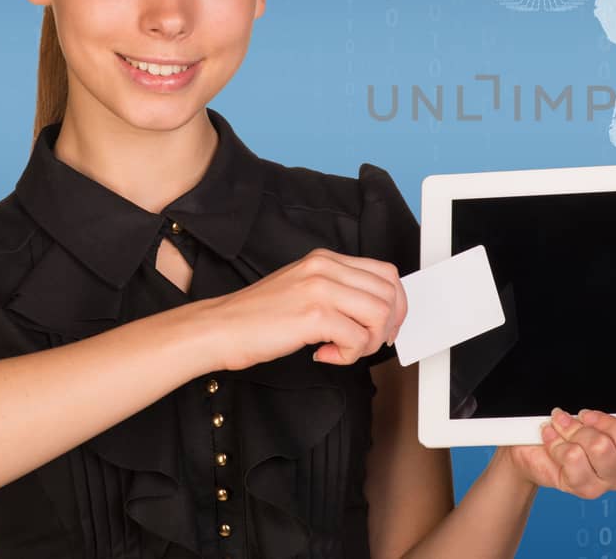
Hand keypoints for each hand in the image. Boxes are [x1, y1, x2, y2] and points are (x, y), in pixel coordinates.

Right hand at [201, 247, 408, 369]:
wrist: (219, 328)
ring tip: (344, 350)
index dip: (396, 303)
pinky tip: (325, 354)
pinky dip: (348, 355)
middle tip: (367, 343)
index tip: (386, 326)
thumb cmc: (257, 317)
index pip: (386, 273)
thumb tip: (376, 312)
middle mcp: (325, 268)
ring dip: (369, 342)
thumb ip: (337, 292)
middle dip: (387, 326)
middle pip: (389, 293)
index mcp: (325, 259)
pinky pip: (357, 338)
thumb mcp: (303, 289)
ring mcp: (320, 289)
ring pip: (380, 315)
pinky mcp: (314, 315)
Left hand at [501, 406, 615, 497]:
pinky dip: (558, 442)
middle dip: (609, 422)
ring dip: (576, 430)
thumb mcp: (597, 407)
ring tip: (564, 425)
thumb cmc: (569, 420)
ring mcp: (611, 479)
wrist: (532, 444)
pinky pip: (575, 459)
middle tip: (587, 415)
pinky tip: (553, 438)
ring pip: (602, 447)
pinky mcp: (586, 489)